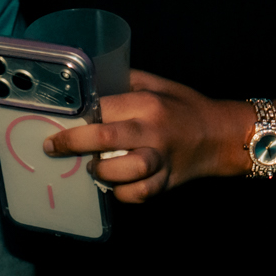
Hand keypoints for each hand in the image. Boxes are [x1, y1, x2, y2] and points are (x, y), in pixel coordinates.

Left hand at [42, 69, 245, 202]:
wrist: (222, 135)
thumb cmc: (184, 107)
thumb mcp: (157, 84)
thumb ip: (125, 82)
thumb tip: (90, 81)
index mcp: (147, 103)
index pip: (102, 108)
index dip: (76, 115)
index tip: (58, 120)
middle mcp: (152, 130)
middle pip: (105, 138)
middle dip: (73, 144)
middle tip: (54, 147)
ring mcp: (161, 159)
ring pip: (125, 171)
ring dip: (101, 171)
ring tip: (93, 167)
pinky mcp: (167, 181)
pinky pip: (139, 194)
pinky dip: (123, 194)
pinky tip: (116, 185)